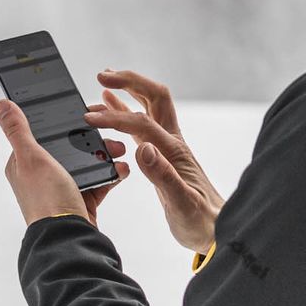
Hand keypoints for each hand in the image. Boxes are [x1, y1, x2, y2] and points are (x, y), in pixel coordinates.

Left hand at [0, 98, 130, 227]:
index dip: (61, 120)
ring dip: (105, 153)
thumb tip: (1, 104)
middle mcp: (41, 175)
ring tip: (119, 150)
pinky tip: (122, 168)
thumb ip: (18, 130)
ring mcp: (61, 187)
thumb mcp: (31, 158)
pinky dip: (111, 173)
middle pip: (68, 145)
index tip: (83, 111)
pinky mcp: (81, 200)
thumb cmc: (46, 200)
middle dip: (90, 137)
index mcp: (23, 163)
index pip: (41, 132)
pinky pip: (99, 180)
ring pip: (86, 161)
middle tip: (108, 131)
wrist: (69, 238)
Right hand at [82, 69, 224, 253]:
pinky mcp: (161, 155)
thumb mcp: (181, 203)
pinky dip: (124, 110)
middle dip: (129, 81)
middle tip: (103, 75)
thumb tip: (143, 149)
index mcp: (174, 151)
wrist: (215, 231)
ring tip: (102, 82)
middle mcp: (172, 142)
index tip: (90, 118)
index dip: (115, 117)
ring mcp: (167, 146)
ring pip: (147, 106)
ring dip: (127, 90)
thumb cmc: (200, 220)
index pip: (141, 123)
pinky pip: (141, 124)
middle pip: (153, 97)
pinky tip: (110, 105)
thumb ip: (163, 175)